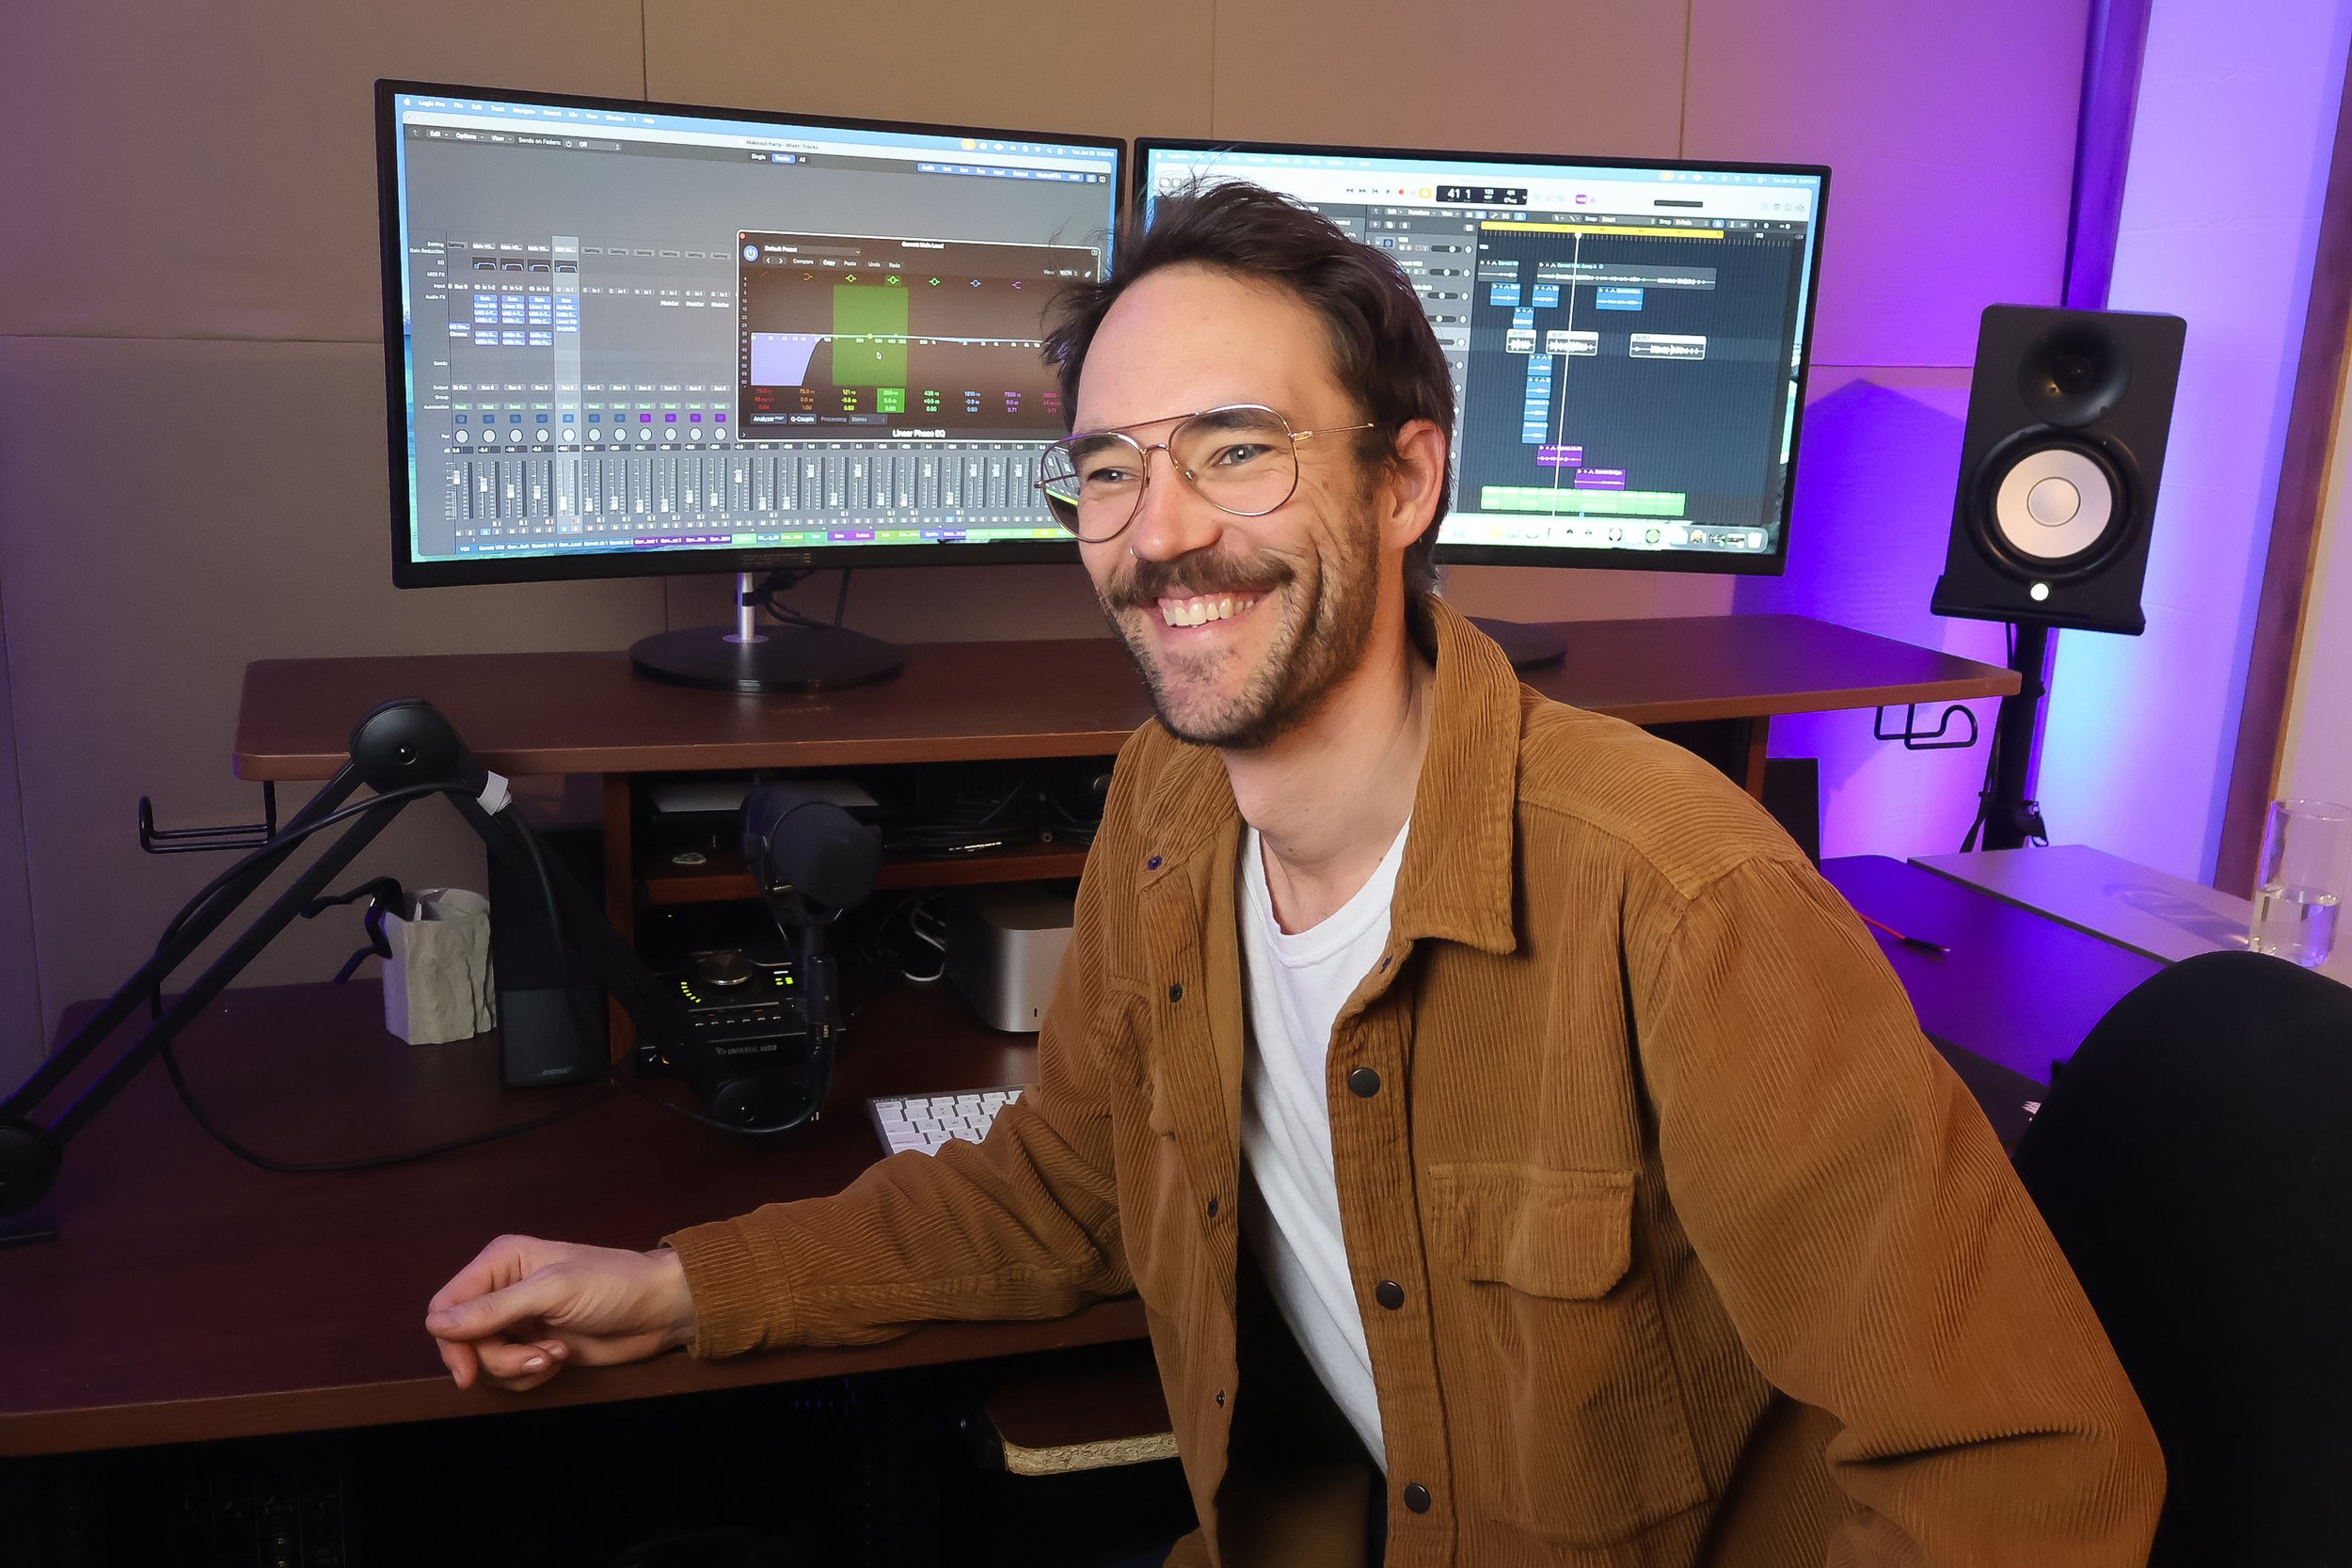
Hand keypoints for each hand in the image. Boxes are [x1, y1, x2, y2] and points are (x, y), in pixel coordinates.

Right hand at [424, 1234, 697, 1391]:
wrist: (659, 1310)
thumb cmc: (613, 1285)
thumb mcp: (552, 1291)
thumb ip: (493, 1309)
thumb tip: (436, 1324)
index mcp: (501, 1262)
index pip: (447, 1305)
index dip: (450, 1341)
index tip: (468, 1371)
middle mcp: (502, 1290)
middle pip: (461, 1340)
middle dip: (494, 1359)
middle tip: (534, 1360)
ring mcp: (517, 1321)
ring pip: (484, 1362)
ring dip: (517, 1368)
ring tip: (555, 1355)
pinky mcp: (533, 1346)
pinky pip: (508, 1374)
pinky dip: (530, 1375)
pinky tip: (560, 1359)